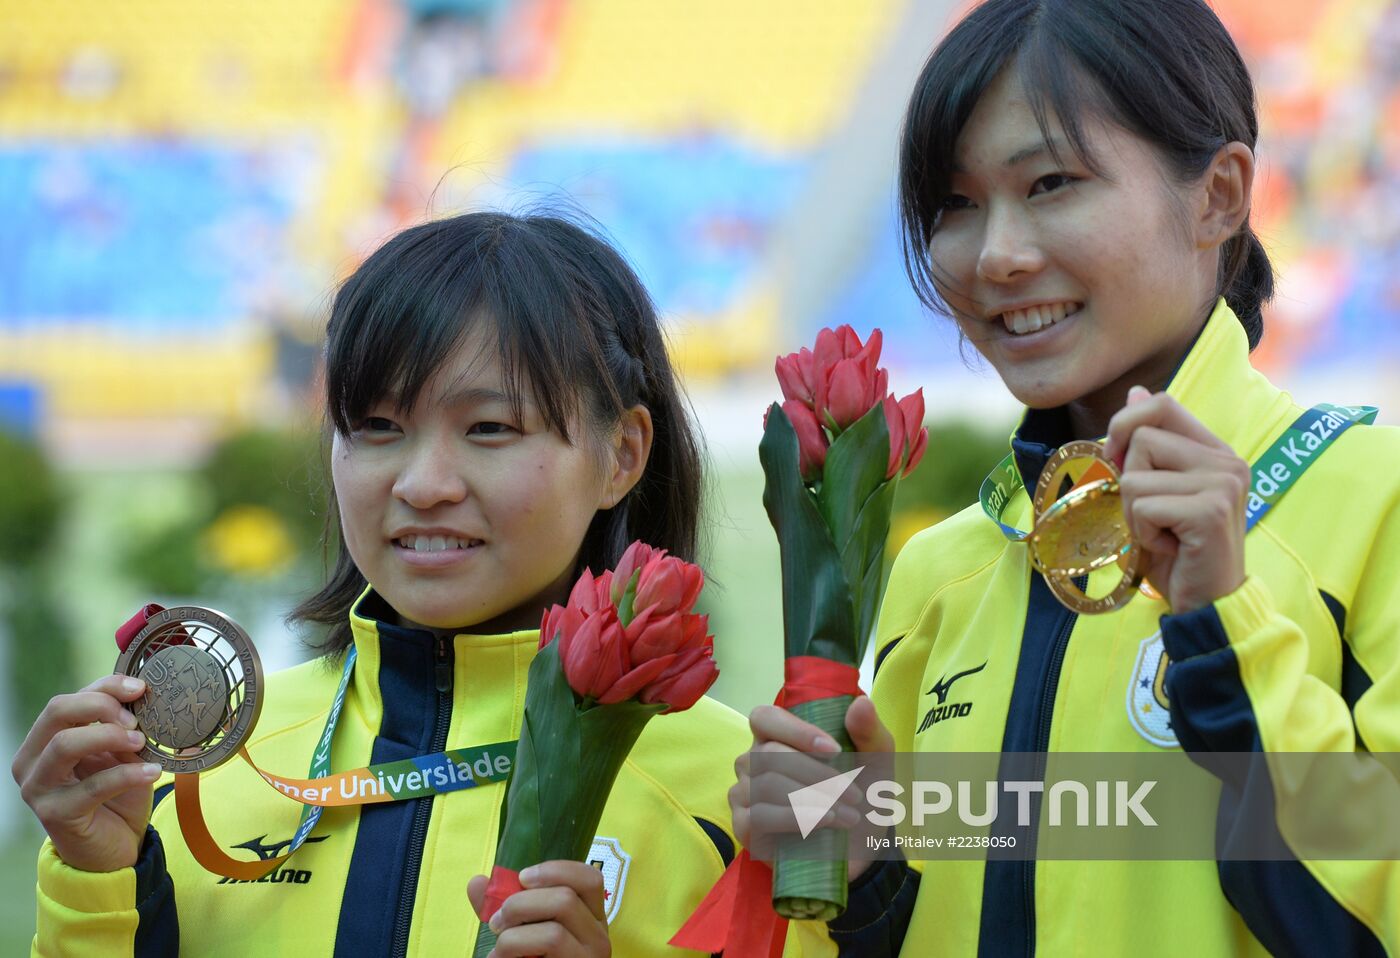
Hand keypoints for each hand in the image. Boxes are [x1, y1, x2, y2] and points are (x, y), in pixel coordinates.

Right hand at [12, 674, 159, 871]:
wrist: (113, 848)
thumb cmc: (116, 794)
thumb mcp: (119, 754)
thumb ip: (120, 728)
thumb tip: (142, 697)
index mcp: (44, 740)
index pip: (67, 700)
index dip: (105, 688)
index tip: (141, 689)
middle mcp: (32, 761)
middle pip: (57, 712)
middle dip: (102, 707)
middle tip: (136, 721)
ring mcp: (38, 789)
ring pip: (65, 744)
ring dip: (109, 736)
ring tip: (142, 743)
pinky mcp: (56, 815)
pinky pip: (92, 786)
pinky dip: (128, 775)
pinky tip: (153, 772)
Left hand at [467, 860, 610, 956]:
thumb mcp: (522, 932)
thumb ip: (502, 907)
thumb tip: (476, 882)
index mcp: (590, 917)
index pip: (589, 878)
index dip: (555, 870)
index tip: (522, 878)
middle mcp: (599, 936)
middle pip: (565, 898)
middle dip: (520, 904)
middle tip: (496, 922)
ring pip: (554, 930)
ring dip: (513, 936)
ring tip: (497, 950)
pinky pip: (548, 947)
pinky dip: (513, 950)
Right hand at [730, 696, 893, 881]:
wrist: (858, 847)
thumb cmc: (860, 793)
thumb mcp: (874, 760)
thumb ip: (868, 731)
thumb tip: (861, 703)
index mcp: (775, 736)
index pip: (764, 718)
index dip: (795, 731)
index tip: (834, 750)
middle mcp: (752, 761)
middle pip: (770, 755)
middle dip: (817, 775)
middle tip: (854, 796)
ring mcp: (743, 794)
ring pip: (766, 786)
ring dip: (813, 800)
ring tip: (847, 816)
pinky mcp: (744, 827)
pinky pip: (759, 816)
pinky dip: (795, 819)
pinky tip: (823, 824)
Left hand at [1103, 386, 1250, 613]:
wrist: (1205, 602)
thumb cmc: (1177, 549)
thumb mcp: (1157, 491)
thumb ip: (1150, 445)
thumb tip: (1136, 392)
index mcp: (1215, 451)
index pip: (1162, 404)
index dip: (1125, 424)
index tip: (1118, 458)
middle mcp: (1226, 461)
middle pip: (1140, 439)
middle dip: (1129, 480)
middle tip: (1154, 513)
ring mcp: (1222, 484)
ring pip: (1134, 476)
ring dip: (1134, 513)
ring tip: (1163, 532)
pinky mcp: (1210, 511)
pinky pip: (1142, 506)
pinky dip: (1142, 533)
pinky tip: (1169, 547)